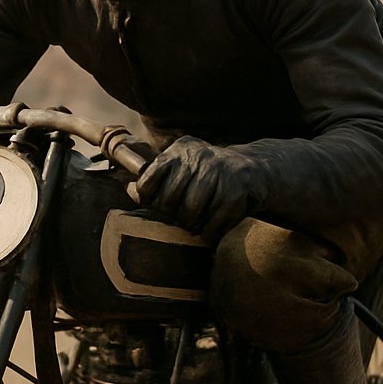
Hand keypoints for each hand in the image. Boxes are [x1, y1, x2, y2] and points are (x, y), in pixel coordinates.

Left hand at [134, 136, 265, 242]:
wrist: (255, 170)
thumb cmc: (210, 175)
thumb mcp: (183, 168)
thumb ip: (156, 179)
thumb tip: (127, 190)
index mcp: (179, 149)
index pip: (148, 181)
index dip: (149, 201)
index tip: (160, 207)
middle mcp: (198, 157)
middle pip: (168, 201)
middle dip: (172, 216)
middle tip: (181, 218)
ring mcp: (218, 173)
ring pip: (189, 214)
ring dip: (191, 226)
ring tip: (196, 224)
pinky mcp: (235, 192)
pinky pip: (212, 225)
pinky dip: (209, 234)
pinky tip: (211, 230)